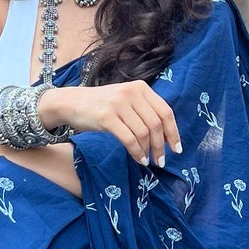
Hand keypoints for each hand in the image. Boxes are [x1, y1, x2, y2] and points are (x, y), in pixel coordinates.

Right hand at [42, 81, 181, 167]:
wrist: (71, 102)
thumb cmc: (102, 105)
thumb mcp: (126, 100)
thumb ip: (144, 110)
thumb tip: (167, 134)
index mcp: (141, 88)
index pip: (165, 111)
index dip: (173, 132)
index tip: (176, 148)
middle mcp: (131, 92)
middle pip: (156, 124)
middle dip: (161, 146)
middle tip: (161, 160)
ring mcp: (118, 104)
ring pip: (143, 132)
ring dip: (148, 151)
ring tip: (148, 161)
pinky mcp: (106, 117)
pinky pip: (129, 139)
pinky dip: (136, 152)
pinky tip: (138, 158)